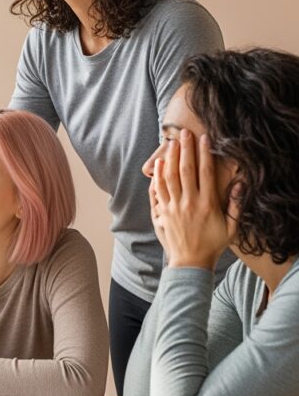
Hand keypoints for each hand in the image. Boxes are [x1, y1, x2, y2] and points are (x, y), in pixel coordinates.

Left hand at [150, 129, 238, 269]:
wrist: (190, 262)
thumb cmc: (213, 244)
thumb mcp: (231, 228)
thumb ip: (235, 206)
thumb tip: (239, 185)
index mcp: (207, 204)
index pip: (205, 172)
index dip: (204, 153)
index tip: (204, 138)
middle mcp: (189, 203)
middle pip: (185, 169)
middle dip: (185, 149)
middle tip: (183, 133)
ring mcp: (173, 207)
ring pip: (169, 177)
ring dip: (170, 158)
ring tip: (171, 143)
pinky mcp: (161, 212)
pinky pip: (157, 191)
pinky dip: (157, 176)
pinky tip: (158, 164)